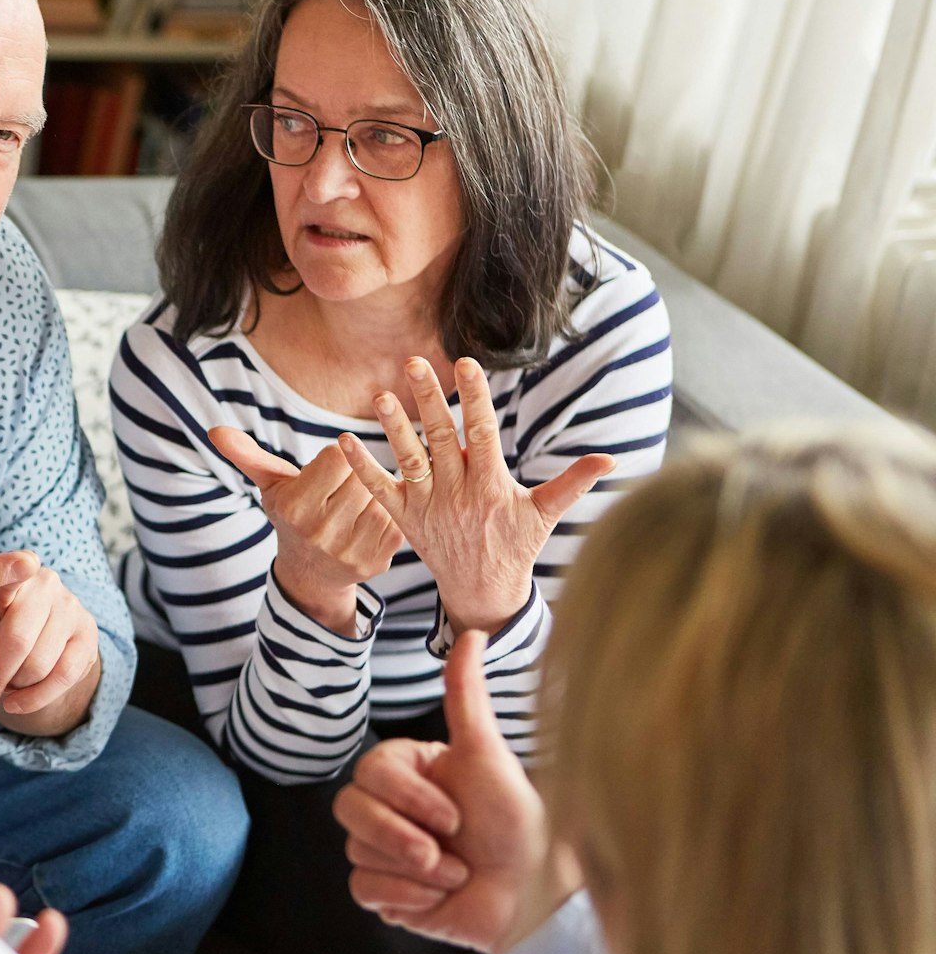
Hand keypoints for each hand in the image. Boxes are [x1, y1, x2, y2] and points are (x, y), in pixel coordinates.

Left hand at [0, 566, 98, 719]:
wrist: (14, 638)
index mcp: (7, 570)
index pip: (10, 574)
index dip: (9, 581)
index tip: (7, 588)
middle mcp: (45, 581)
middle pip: (19, 639)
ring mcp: (71, 606)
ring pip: (41, 663)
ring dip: (15, 687)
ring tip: (1, 688)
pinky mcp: (88, 633)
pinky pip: (66, 675)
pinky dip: (37, 697)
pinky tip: (17, 703)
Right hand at [209, 425, 403, 634]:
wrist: (310, 572)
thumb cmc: (291, 515)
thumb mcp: (270, 486)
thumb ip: (247, 456)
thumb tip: (215, 431)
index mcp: (295, 508)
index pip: (337, 456)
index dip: (335, 458)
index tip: (326, 472)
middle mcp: (320, 532)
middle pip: (361, 475)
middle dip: (355, 476)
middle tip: (341, 492)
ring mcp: (350, 550)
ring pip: (380, 495)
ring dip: (372, 495)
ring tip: (353, 506)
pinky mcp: (376, 561)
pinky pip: (395, 518)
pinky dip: (386, 515)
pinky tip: (368, 521)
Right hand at [333, 631, 572, 953]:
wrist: (533, 894)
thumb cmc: (516, 821)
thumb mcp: (487, 754)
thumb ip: (466, 695)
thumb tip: (474, 632)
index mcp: (407, 771)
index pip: (369, 772)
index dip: (408, 798)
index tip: (455, 815)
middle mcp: (390, 807)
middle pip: (350, 810)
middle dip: (402, 836)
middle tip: (449, 850)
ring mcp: (384, 850)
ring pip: (357, 851)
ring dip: (416, 870)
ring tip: (455, 873)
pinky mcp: (386, 893)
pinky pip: (364, 890)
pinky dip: (406, 897)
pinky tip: (438, 896)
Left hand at [338, 357, 613, 632]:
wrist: (482, 591)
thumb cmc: (517, 546)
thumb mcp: (546, 514)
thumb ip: (573, 483)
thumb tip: (611, 459)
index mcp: (491, 486)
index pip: (482, 434)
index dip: (476, 399)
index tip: (467, 364)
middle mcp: (457, 493)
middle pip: (440, 439)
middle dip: (428, 400)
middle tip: (413, 363)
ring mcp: (428, 506)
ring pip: (408, 461)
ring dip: (392, 428)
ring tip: (379, 395)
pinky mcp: (404, 518)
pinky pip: (379, 490)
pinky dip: (360, 467)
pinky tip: (342, 440)